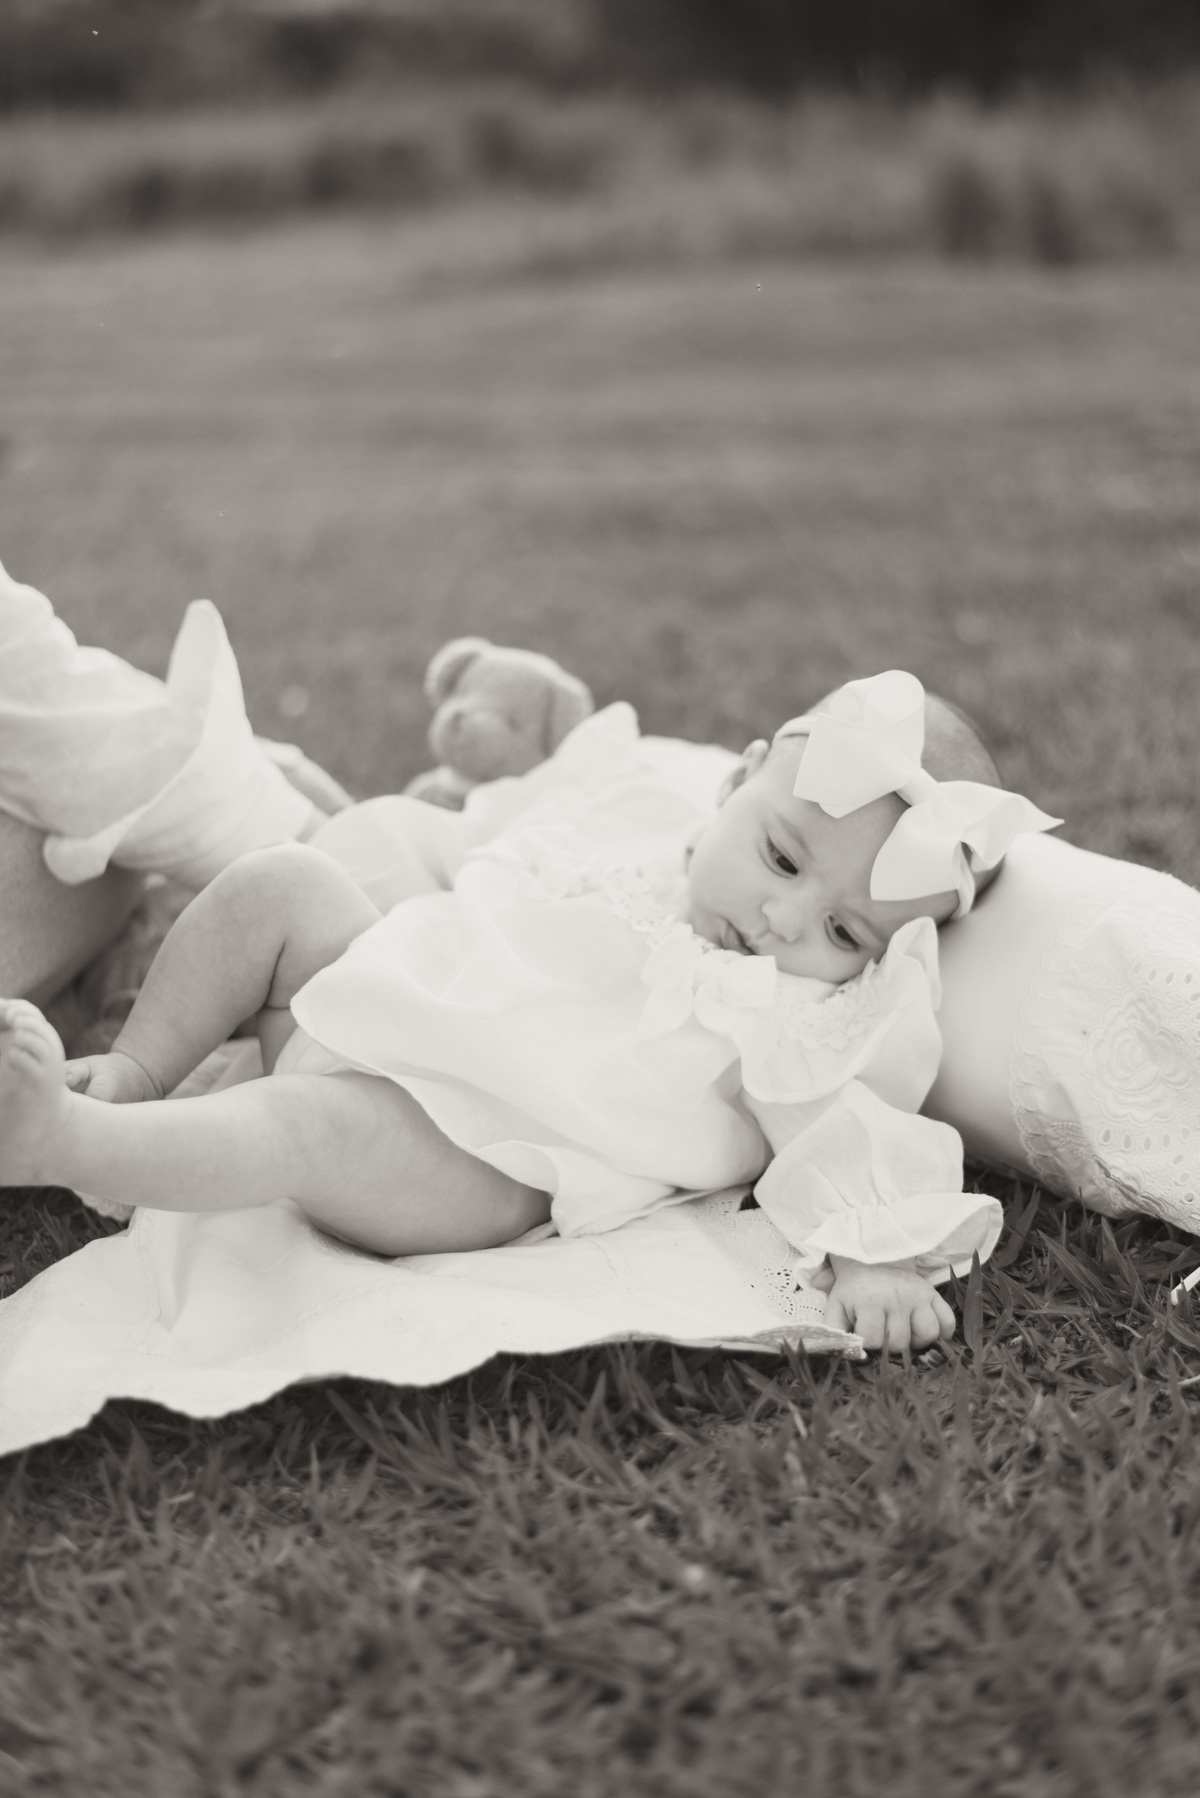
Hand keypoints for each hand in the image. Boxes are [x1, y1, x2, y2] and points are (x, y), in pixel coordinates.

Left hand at [824, 1255, 955, 1354]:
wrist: (872, 1260)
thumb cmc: (854, 1291)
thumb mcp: (837, 1306)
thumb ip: (835, 1331)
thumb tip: (844, 1354)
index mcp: (870, 1301)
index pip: (874, 1339)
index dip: (869, 1343)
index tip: (865, 1335)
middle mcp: (897, 1298)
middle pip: (900, 1341)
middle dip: (890, 1345)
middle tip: (884, 1335)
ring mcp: (918, 1296)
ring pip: (928, 1333)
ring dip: (917, 1340)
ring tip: (906, 1333)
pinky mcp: (933, 1294)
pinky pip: (948, 1321)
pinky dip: (943, 1331)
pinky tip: (925, 1329)